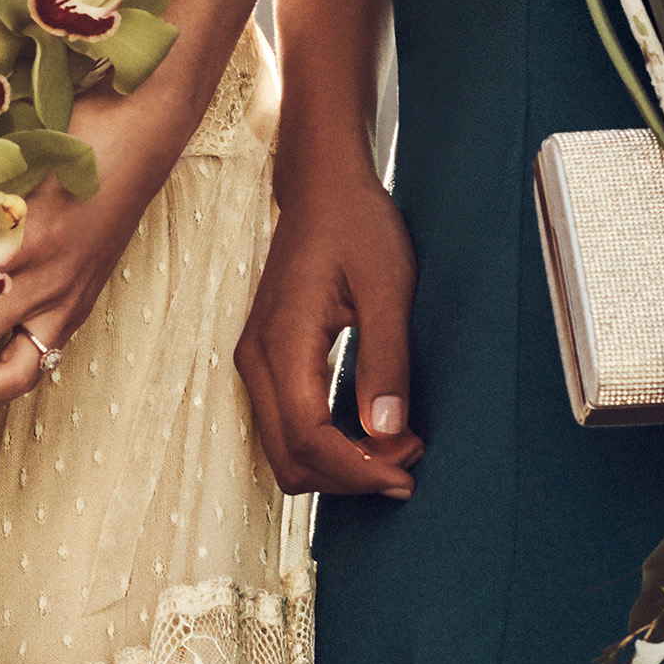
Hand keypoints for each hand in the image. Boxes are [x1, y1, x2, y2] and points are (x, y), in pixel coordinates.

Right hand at [235, 148, 420, 496]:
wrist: (321, 188)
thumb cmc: (354, 225)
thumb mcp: (387, 290)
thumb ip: (386, 362)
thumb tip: (387, 432)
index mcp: (283, 342)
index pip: (309, 438)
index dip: (357, 471)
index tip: (405, 473)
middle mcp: (257, 359)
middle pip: (289, 458)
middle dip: (349, 475)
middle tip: (406, 459)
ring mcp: (256, 361)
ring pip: (285, 449)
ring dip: (339, 463)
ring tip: (395, 443)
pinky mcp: (268, 360)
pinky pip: (288, 425)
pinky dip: (327, 443)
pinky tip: (367, 428)